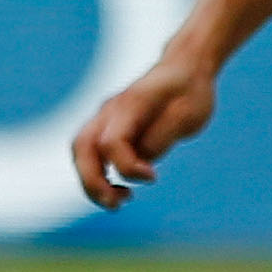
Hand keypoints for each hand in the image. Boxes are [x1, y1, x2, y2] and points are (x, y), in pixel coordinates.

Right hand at [69, 53, 218, 210]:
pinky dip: (97, 175)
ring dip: (91, 182)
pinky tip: (118, 189)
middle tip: (118, 205)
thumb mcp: (189, 115)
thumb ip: (162, 138)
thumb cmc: (190, 91)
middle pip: (82, 149)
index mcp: (130, 104)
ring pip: (81, 153)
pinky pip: (91, 153)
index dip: (128, 167)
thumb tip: (142, 163)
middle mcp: (110, 110)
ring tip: (117, 202)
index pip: (111, 142)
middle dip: (93, 182)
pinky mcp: (109, 126)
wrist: (185, 67)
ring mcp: (105, 117)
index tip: (154, 177)